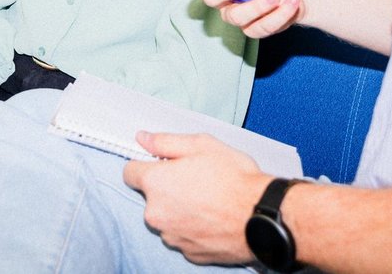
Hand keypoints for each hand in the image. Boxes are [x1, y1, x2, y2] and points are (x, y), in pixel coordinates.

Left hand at [123, 132, 270, 264]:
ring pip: (167, 217)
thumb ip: (166, 141)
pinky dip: (192, 227)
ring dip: (180, 209)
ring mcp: (171, 235)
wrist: (261, 216)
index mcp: (156, 183)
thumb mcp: (202, 145)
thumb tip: (143, 138)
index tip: (162, 165)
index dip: (146, 165)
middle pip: (151, 197)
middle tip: (195, 179)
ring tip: (208, 199)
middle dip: (167, 188)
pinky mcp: (188, 252)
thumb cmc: (235, 179)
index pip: (129, 172)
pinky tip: (212, 217)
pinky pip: (182, 235)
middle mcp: (157, 213)